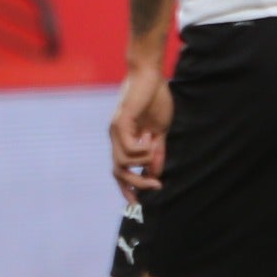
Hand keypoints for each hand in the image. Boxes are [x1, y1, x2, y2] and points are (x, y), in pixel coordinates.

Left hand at [109, 64, 172, 197]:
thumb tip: (156, 173)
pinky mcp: (121, 121)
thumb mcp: (160, 131)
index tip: (137, 202)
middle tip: (155, 186)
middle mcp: (116, 137)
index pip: (120, 170)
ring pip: (122, 162)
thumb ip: (157, 151)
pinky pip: (128, 148)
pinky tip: (151, 140)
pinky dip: (141, 151)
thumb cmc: (154, 99)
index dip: (126, 187)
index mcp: (124, 140)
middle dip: (135, 184)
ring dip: (142, 163)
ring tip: (154, 148)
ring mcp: (116, 130)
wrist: (150, 74)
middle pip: (118, 172)